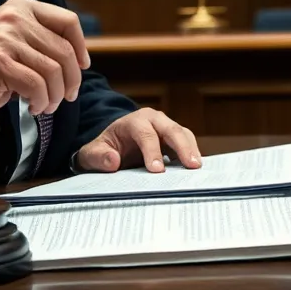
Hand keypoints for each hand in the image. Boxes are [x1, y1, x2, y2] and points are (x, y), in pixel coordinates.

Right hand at [0, 0, 88, 124]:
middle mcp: (15, 18)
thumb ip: (39, 41)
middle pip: (64, 51)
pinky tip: (33, 106)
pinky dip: (40, 100)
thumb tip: (77, 61)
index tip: (82, 66)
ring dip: (54, 95)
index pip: (67, 21)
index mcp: (22, 7)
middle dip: (71, 79)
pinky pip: (36, 85)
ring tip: (45, 105)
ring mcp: (6, 39)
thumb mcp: (11, 38)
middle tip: (66, 96)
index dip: (81, 46)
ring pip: (53, 71)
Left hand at [75, 108, 201, 172]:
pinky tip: (195, 166)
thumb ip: (99, 157)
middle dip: (182, 147)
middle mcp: (153, 119)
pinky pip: (187, 141)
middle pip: (171, 130)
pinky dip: (192, 152)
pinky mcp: (174, 137)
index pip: (146, 134)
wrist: (113, 144)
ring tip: (197, 167)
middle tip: (191, 165)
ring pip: (183, 134)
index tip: (157, 170)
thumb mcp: (93, 154)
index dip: (152, 151)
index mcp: (133, 121)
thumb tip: (112, 160)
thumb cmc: (104, 149)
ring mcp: (166, 126)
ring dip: (191, 149)